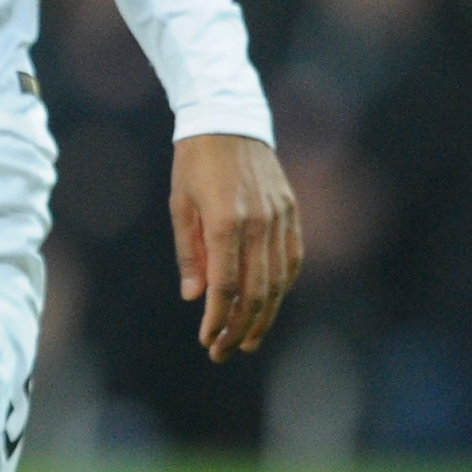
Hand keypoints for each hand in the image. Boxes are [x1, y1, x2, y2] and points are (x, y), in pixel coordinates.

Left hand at [171, 133, 300, 362]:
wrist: (229, 120)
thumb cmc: (194, 164)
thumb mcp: (180, 205)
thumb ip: (190, 253)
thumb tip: (196, 296)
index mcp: (226, 220)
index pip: (226, 286)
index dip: (218, 319)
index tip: (207, 340)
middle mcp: (258, 222)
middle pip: (256, 291)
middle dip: (239, 327)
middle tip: (223, 352)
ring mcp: (280, 217)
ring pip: (278, 281)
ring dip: (263, 316)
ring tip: (246, 340)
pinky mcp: (291, 211)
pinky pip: (291, 260)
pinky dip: (281, 287)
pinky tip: (268, 305)